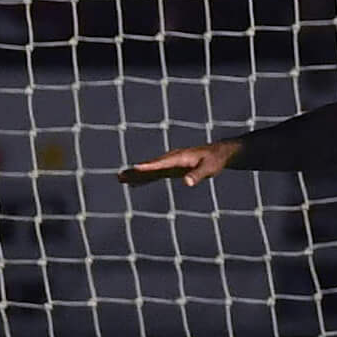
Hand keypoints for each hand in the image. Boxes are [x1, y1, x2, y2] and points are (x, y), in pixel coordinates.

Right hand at [119, 138, 238, 187]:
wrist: (217, 153)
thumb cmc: (214, 161)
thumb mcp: (209, 168)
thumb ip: (197, 175)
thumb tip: (187, 182)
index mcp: (178, 158)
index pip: (160, 163)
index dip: (148, 166)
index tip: (135, 168)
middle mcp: (170, 159)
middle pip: (149, 167)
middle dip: (135, 172)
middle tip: (120, 176)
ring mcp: (169, 164)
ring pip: (149, 170)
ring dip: (135, 175)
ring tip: (120, 179)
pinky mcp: (170, 169)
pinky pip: (154, 174)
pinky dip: (144, 178)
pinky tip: (134, 184)